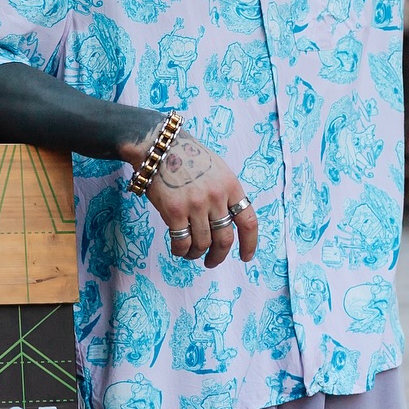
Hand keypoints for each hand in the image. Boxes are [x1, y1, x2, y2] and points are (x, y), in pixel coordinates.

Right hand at [123, 126, 257, 267]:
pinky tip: (179, 250)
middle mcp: (216, 196)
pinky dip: (181, 251)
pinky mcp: (174, 211)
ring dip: (197, 253)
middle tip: (212, 261)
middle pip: (225, 238)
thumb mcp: (217, 169)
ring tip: (192, 253)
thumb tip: (228, 223)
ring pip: (203, 243)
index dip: (249, 244)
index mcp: (231, 186)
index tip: (246, 257)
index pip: (248, 221)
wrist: (158, 146)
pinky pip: (182, 242)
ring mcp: (195, 204)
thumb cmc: (187, 156)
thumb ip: (225, 194)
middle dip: (219, 256)